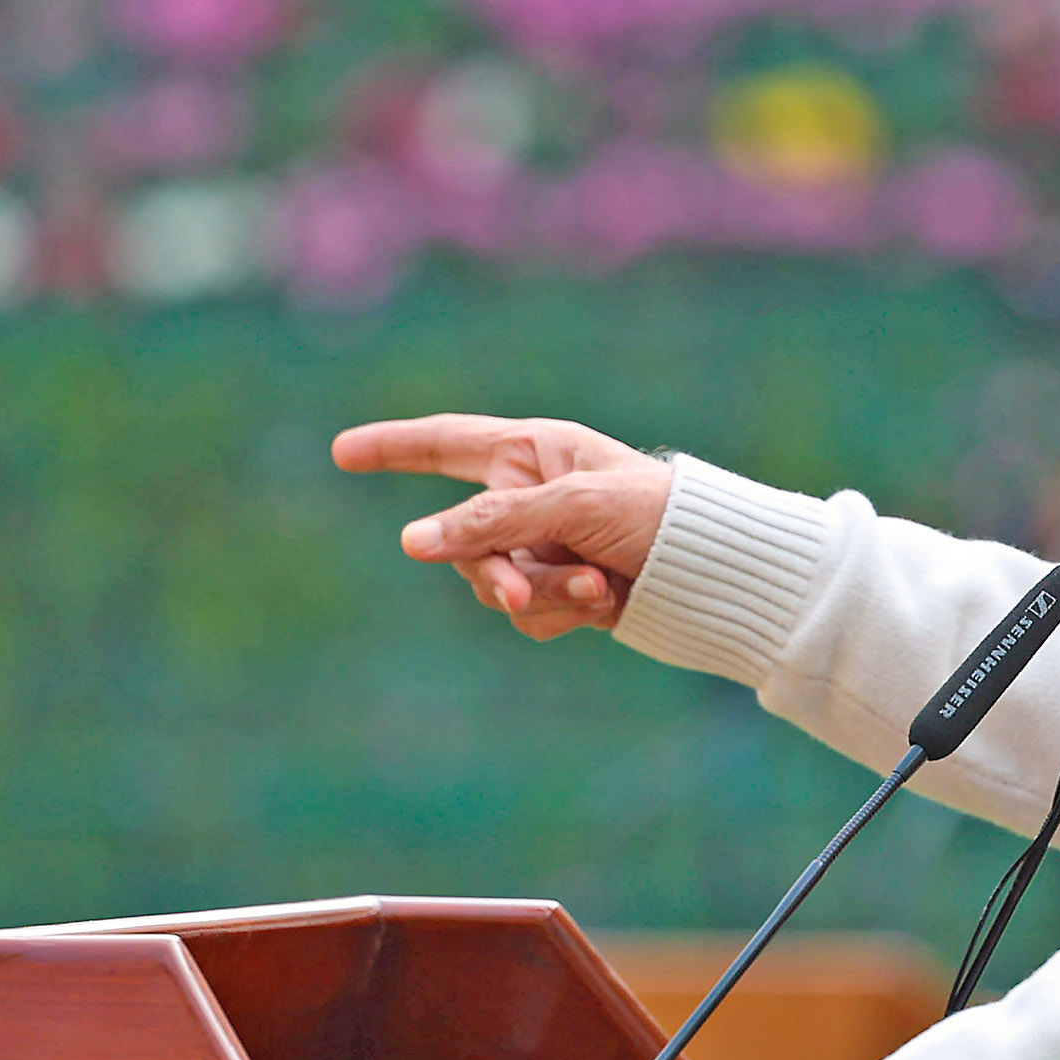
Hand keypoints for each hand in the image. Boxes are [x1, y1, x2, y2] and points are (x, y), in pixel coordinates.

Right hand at [332, 414, 671, 640]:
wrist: (718, 572)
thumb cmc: (658, 516)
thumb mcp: (574, 507)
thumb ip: (493, 522)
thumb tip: (413, 541)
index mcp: (535, 451)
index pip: (447, 444)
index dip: (394, 448)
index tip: (341, 452)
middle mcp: (533, 497)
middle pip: (463, 540)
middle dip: (494, 571)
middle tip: (523, 596)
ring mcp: (546, 547)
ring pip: (496, 586)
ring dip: (543, 594)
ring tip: (597, 585)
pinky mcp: (564, 592)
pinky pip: (529, 615)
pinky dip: (561, 614)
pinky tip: (605, 601)